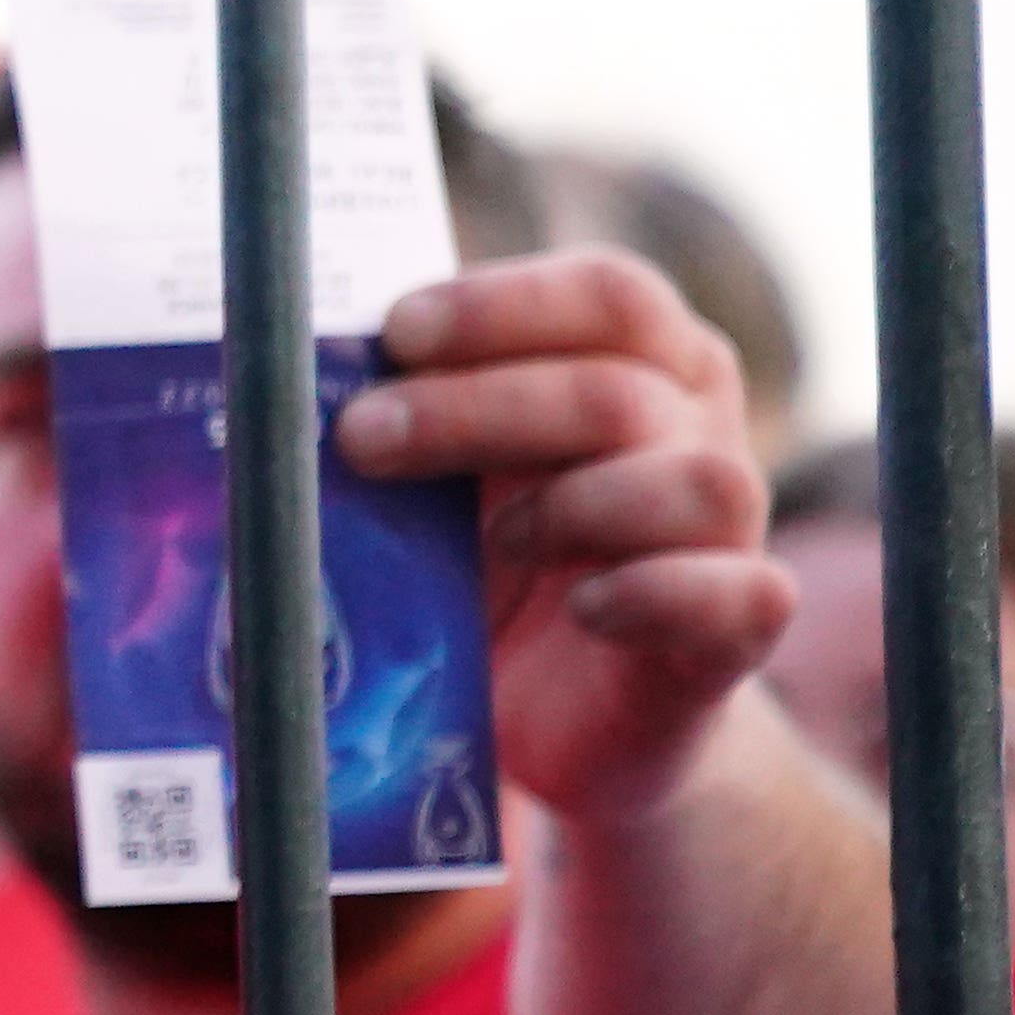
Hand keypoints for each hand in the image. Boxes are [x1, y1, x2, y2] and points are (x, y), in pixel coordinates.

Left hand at [340, 250, 793, 821]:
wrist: (555, 720)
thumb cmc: (483, 574)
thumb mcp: (434, 488)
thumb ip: (397, 427)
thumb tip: (274, 379)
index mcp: (639, 369)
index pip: (611, 295)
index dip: (504, 305)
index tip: (395, 331)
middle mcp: (698, 436)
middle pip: (620, 388)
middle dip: (480, 406)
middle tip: (362, 438)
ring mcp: (724, 537)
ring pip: (699, 481)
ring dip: (575, 505)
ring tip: (493, 544)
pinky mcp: (728, 636)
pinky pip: (740, 594)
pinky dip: (657, 593)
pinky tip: (585, 607)